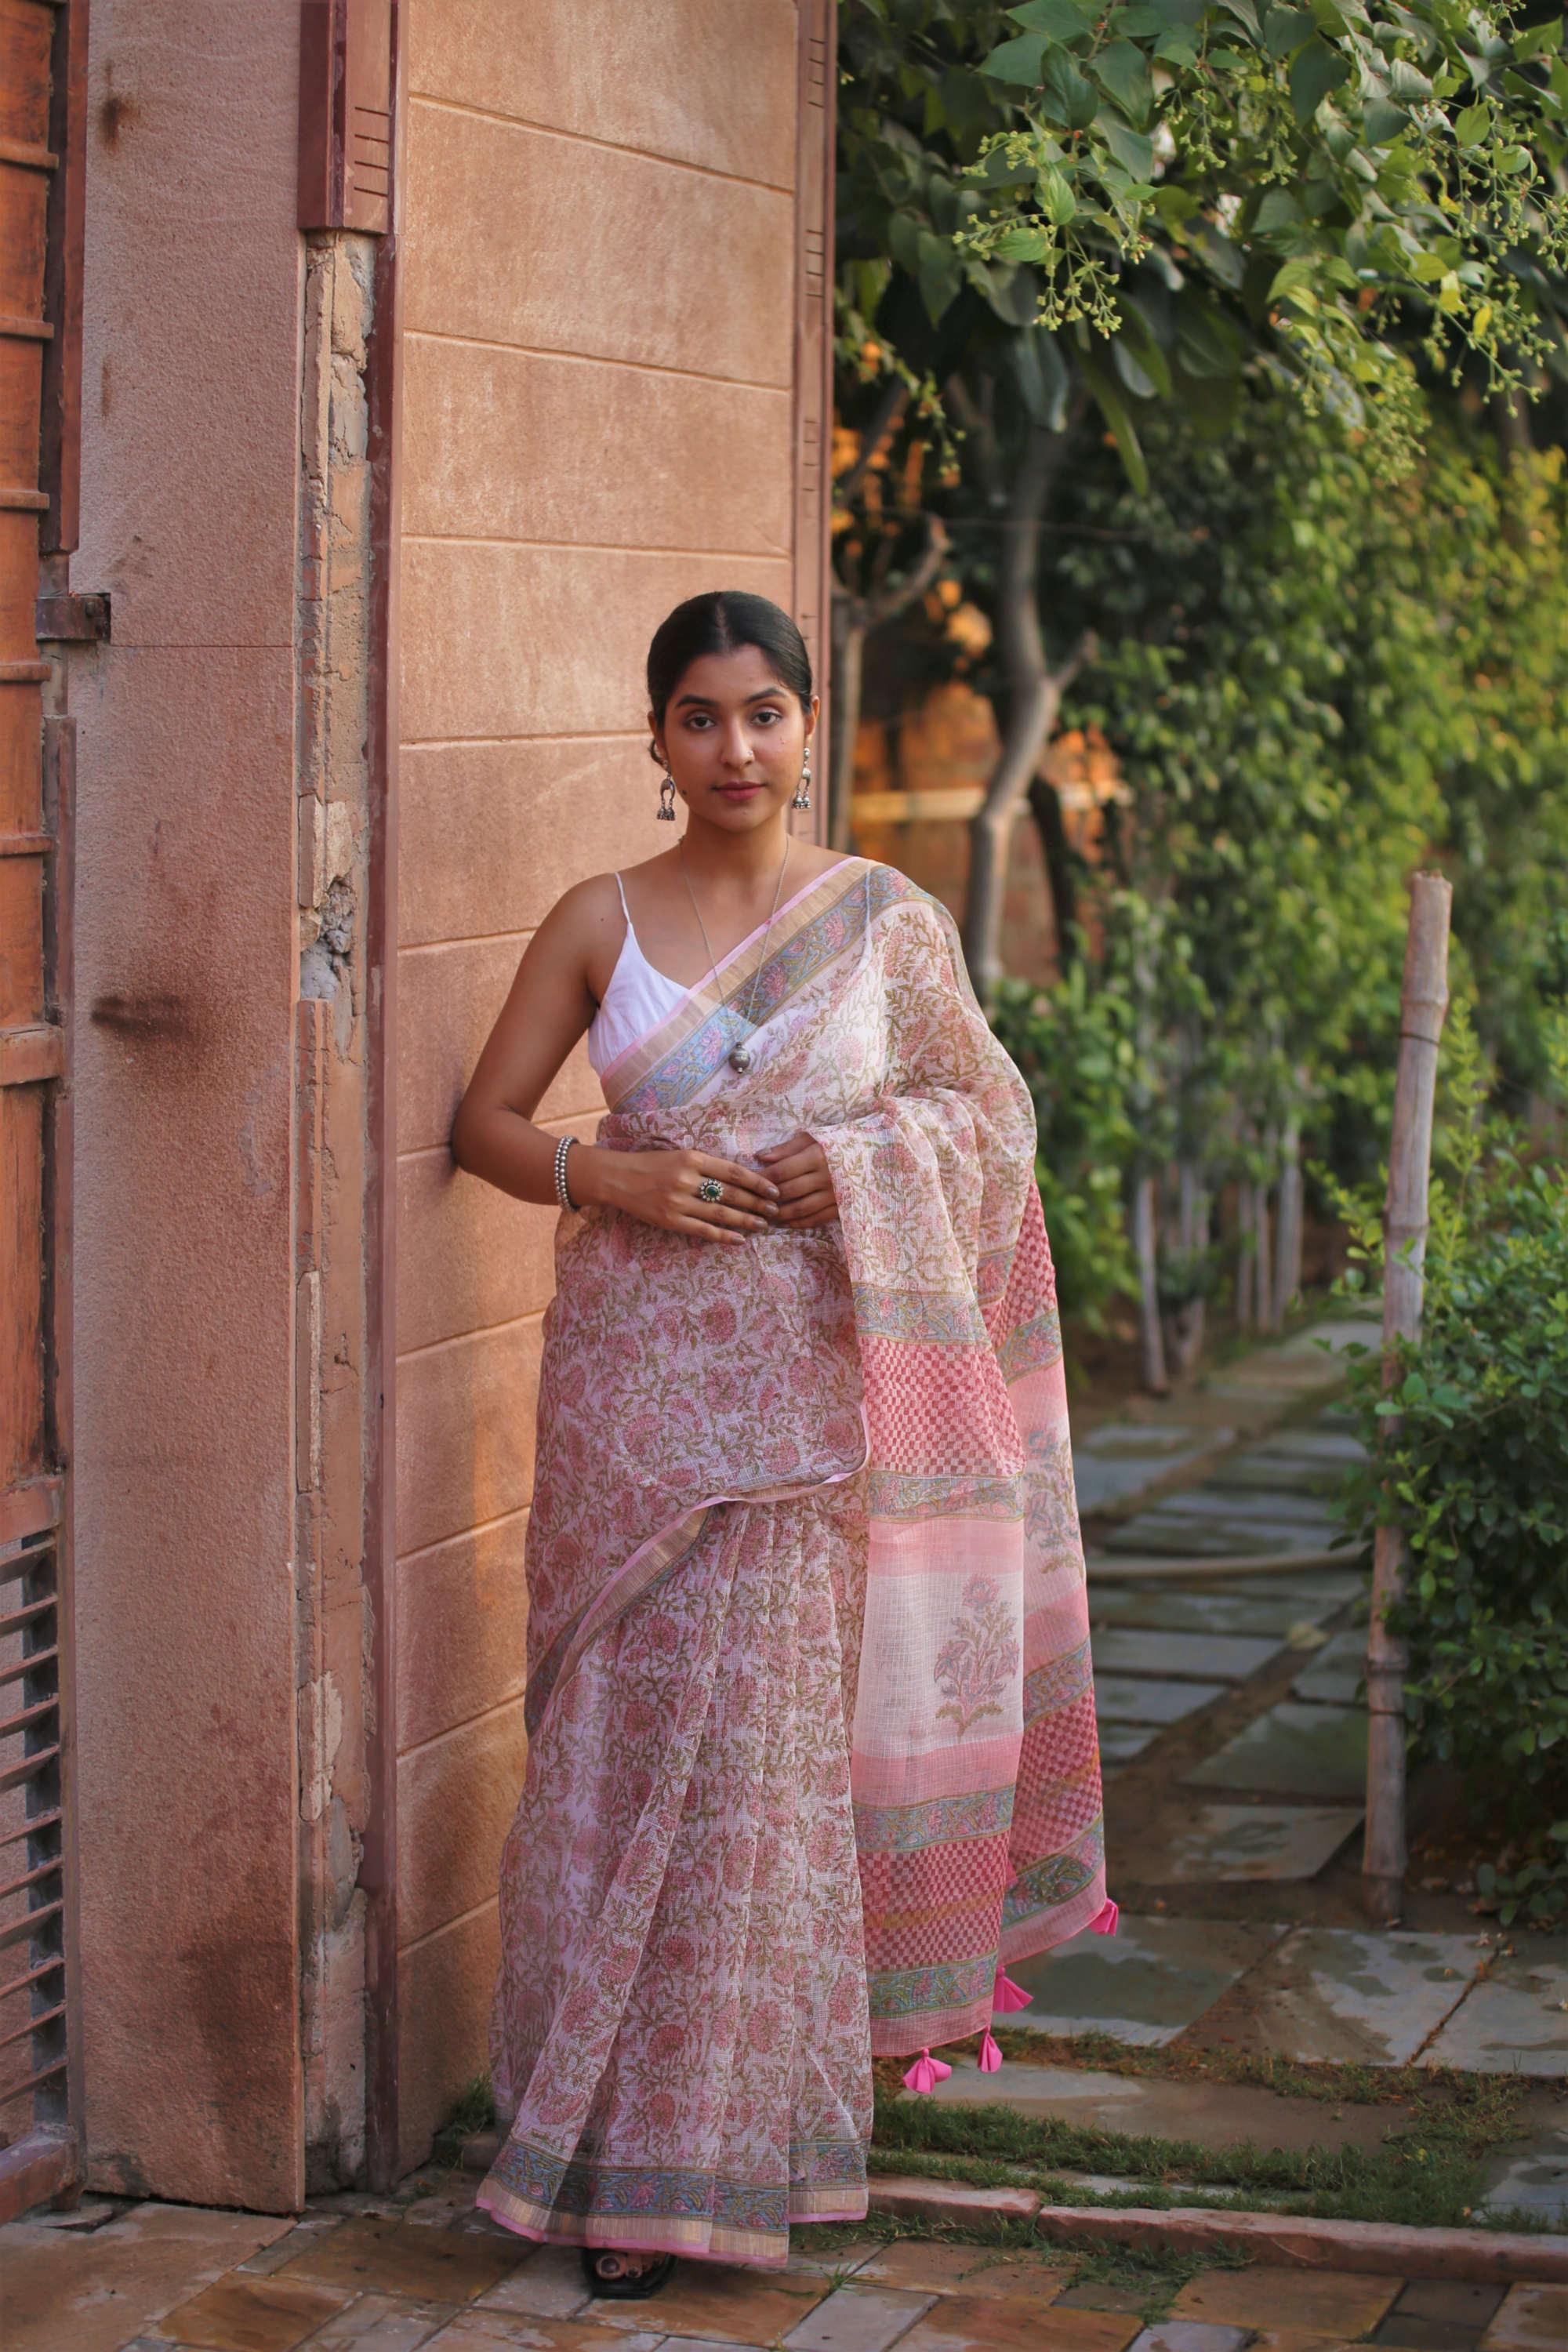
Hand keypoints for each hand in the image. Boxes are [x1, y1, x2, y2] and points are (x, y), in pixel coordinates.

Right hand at [575, 1144, 779, 1243]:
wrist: (618, 1178)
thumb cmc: (653, 1164)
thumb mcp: (680, 1155)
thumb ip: (707, 1165)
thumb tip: (741, 1178)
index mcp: (692, 1158)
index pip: (734, 1172)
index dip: (757, 1182)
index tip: (774, 1190)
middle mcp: (687, 1179)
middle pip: (732, 1193)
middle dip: (757, 1203)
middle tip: (775, 1211)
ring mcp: (678, 1201)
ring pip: (721, 1213)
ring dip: (745, 1221)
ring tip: (763, 1225)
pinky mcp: (670, 1220)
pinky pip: (703, 1230)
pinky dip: (723, 1236)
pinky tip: (740, 1240)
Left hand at [756, 1130, 837, 1227]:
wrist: (872, 1153)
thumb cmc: (838, 1142)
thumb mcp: (814, 1138)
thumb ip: (787, 1148)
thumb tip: (760, 1156)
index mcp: (818, 1156)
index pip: (782, 1170)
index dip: (763, 1177)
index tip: (749, 1180)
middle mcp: (826, 1177)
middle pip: (789, 1191)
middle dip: (768, 1197)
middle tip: (752, 1201)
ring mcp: (835, 1194)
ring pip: (801, 1208)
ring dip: (780, 1213)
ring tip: (765, 1213)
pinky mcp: (842, 1207)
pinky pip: (816, 1218)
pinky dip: (799, 1222)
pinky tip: (785, 1222)